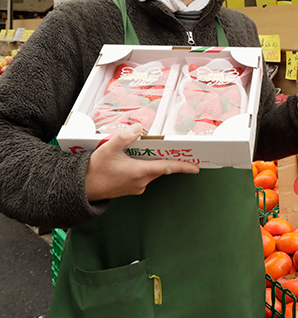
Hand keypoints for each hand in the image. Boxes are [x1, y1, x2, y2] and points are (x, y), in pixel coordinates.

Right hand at [85, 123, 199, 201]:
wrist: (81, 188)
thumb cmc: (95, 171)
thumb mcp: (109, 148)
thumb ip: (125, 136)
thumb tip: (138, 128)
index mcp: (140, 172)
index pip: (167, 168)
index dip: (183, 166)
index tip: (196, 167)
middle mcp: (141, 182)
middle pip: (158, 167)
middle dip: (162, 156)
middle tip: (168, 147)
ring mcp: (136, 187)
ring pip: (149, 171)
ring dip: (148, 161)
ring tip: (138, 149)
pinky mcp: (130, 188)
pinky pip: (141, 175)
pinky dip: (140, 166)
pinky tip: (129, 159)